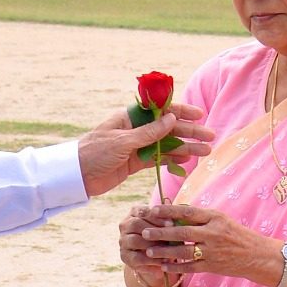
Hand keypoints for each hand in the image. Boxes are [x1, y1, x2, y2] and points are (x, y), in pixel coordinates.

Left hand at [78, 103, 214, 196]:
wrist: (77, 176)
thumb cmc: (94, 152)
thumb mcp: (122, 142)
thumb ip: (149, 133)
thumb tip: (172, 119)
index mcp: (131, 117)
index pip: (161, 111)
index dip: (182, 111)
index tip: (200, 114)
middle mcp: (137, 130)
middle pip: (169, 128)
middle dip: (190, 132)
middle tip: (210, 137)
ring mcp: (138, 146)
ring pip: (167, 145)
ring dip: (186, 148)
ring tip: (205, 152)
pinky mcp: (136, 162)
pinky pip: (159, 160)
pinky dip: (173, 161)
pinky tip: (187, 162)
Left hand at [142, 203, 270, 283]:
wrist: (257, 255)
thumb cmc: (236, 234)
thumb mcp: (221, 219)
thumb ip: (200, 217)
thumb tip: (174, 212)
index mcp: (214, 218)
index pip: (187, 212)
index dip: (168, 211)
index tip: (152, 210)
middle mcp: (213, 233)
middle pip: (182, 232)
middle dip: (161, 233)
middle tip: (145, 232)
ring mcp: (212, 251)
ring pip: (183, 251)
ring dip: (164, 252)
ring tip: (149, 250)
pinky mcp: (212, 266)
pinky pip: (190, 267)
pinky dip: (176, 267)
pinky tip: (163, 266)